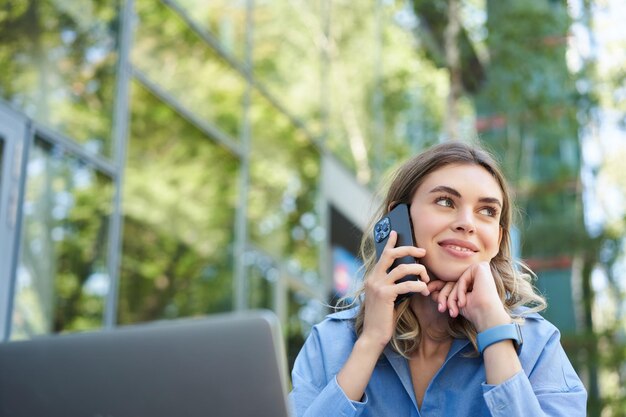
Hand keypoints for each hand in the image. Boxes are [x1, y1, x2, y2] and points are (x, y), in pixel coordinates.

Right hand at [361, 231, 430, 348]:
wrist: (373, 336)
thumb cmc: (381, 319)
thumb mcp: (385, 298)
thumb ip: (391, 285)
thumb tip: (406, 276)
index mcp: (372, 277)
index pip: (382, 255)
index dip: (390, 243)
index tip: (397, 232)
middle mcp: (373, 278)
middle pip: (392, 255)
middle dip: (409, 250)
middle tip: (422, 252)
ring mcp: (378, 285)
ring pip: (403, 268)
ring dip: (418, 271)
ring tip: (426, 279)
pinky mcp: (385, 294)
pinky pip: (407, 284)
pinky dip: (418, 286)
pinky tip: (424, 290)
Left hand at [435, 262, 509, 331]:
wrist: (486, 316)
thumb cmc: (474, 312)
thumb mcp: (454, 301)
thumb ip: (443, 293)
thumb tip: (429, 289)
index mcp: (472, 280)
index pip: (451, 281)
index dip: (437, 286)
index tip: (427, 291)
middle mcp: (477, 273)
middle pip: (452, 281)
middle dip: (444, 297)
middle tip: (441, 309)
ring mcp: (480, 269)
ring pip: (455, 281)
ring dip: (452, 298)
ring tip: (454, 311)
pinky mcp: (481, 268)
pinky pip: (462, 278)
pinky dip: (460, 291)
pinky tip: (463, 302)